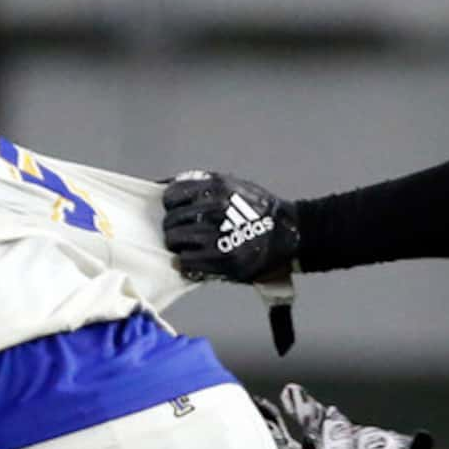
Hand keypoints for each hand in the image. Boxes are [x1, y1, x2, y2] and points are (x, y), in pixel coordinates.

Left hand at [163, 170, 299, 283]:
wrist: (288, 233)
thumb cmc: (256, 210)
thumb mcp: (232, 185)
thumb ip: (199, 184)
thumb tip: (160, 187)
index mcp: (217, 187)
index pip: (171, 196)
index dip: (171, 206)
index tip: (178, 212)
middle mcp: (216, 208)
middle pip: (170, 221)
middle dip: (174, 228)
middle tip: (184, 235)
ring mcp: (219, 234)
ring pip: (174, 241)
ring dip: (179, 246)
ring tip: (190, 248)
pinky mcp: (223, 259)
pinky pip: (185, 262)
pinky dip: (187, 264)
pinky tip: (196, 261)